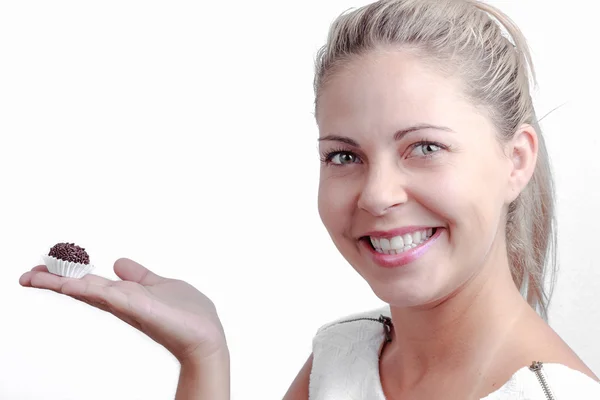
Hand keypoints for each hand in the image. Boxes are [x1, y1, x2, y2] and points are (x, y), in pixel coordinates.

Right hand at [19, 258, 226, 364]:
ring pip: (90, 291)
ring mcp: (129, 305)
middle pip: (82, 288)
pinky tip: (72, 284)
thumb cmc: (186, 313)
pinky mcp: (141, 308)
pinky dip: (92, 289)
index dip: (66, 276)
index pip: (89, 283)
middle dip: (54, 281)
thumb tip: (118, 262)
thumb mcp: (158, 285)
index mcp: (124, 295)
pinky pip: (112, 296)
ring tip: (34, 277)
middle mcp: (122, 301)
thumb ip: (139, 275)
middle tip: (25, 275)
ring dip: (63, 283)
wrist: (205, 335)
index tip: (39, 270)